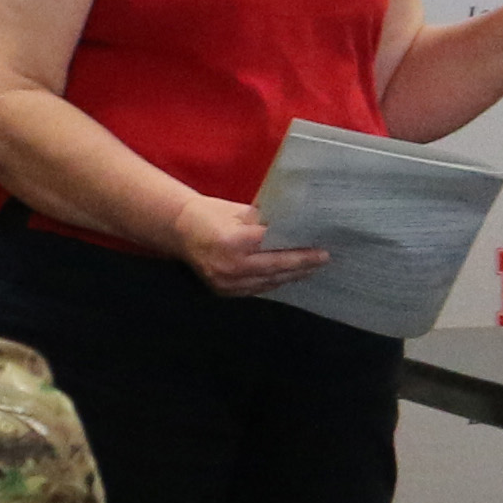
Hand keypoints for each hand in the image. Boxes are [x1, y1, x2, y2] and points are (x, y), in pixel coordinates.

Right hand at [175, 198, 331, 296]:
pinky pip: (255, 290)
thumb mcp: (240, 211)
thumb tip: (298, 226)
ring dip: (290, 276)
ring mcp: (225, 282)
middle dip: (302, 266)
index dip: (300, 251)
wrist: (179, 229)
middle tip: (323, 261)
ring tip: (310, 269)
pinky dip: (273, 283)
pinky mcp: (223, 291)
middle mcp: (230, 266)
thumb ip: (266, 222)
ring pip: (267, 282)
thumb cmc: (211, 214)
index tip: (321, 251)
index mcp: (234, 241)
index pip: (275, 248)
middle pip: (275, 268)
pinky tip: (287, 277)